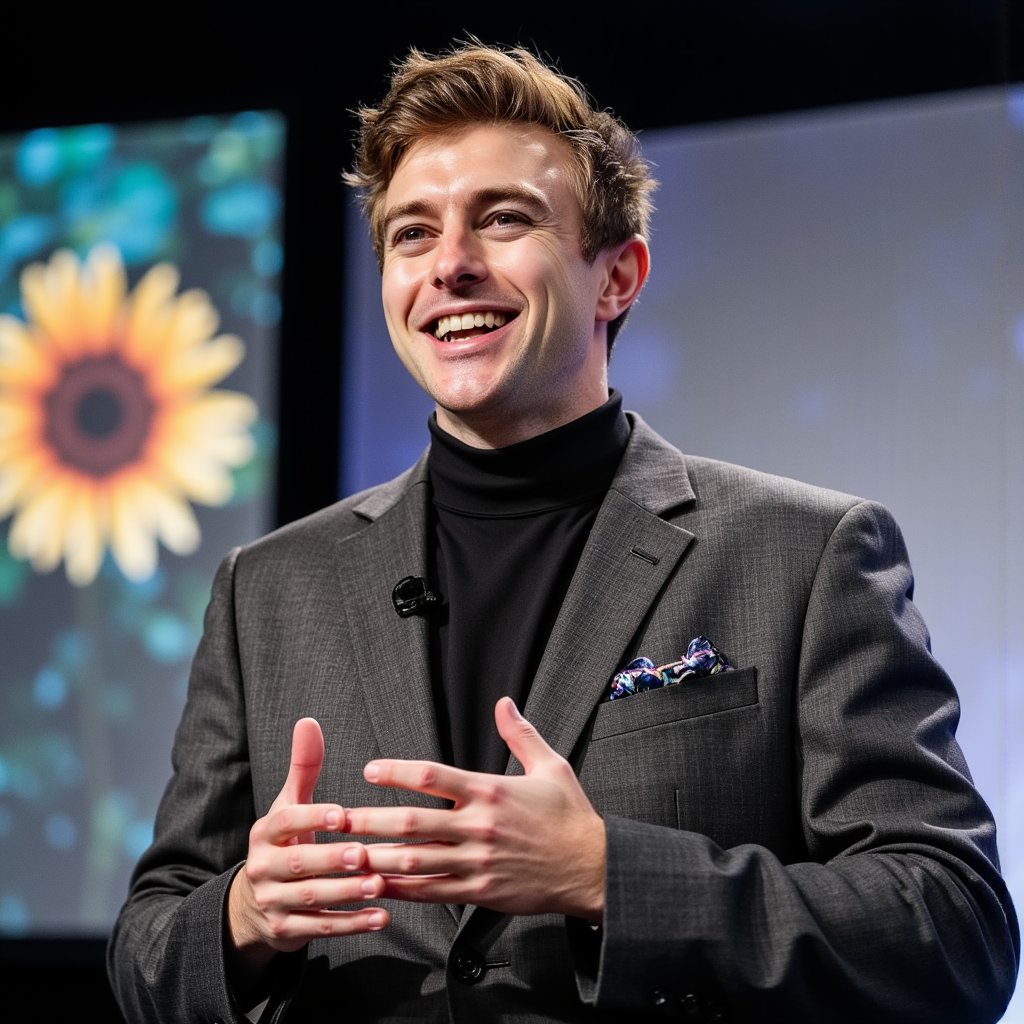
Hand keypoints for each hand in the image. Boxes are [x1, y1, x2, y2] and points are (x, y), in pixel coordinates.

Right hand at [226, 718, 387, 988]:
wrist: (255, 904)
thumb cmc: (286, 842)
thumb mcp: (289, 805)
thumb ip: (303, 767)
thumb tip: (309, 721)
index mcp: (264, 834)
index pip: (285, 822)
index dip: (312, 818)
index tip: (342, 815)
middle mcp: (263, 869)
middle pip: (298, 864)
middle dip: (332, 859)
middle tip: (365, 854)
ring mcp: (273, 903)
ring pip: (311, 899)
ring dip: (346, 893)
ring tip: (380, 885)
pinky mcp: (286, 932)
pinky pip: (321, 929)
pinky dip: (352, 924)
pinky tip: (382, 916)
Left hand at [343, 697, 605, 920]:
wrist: (592, 867)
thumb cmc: (570, 816)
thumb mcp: (551, 765)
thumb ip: (520, 734)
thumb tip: (503, 702)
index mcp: (491, 791)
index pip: (433, 776)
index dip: (396, 772)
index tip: (369, 770)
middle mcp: (479, 826)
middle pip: (412, 822)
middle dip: (370, 820)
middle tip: (337, 818)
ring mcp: (477, 862)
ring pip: (415, 860)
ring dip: (377, 857)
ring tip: (345, 854)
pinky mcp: (480, 893)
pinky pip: (432, 892)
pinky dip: (402, 890)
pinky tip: (378, 887)